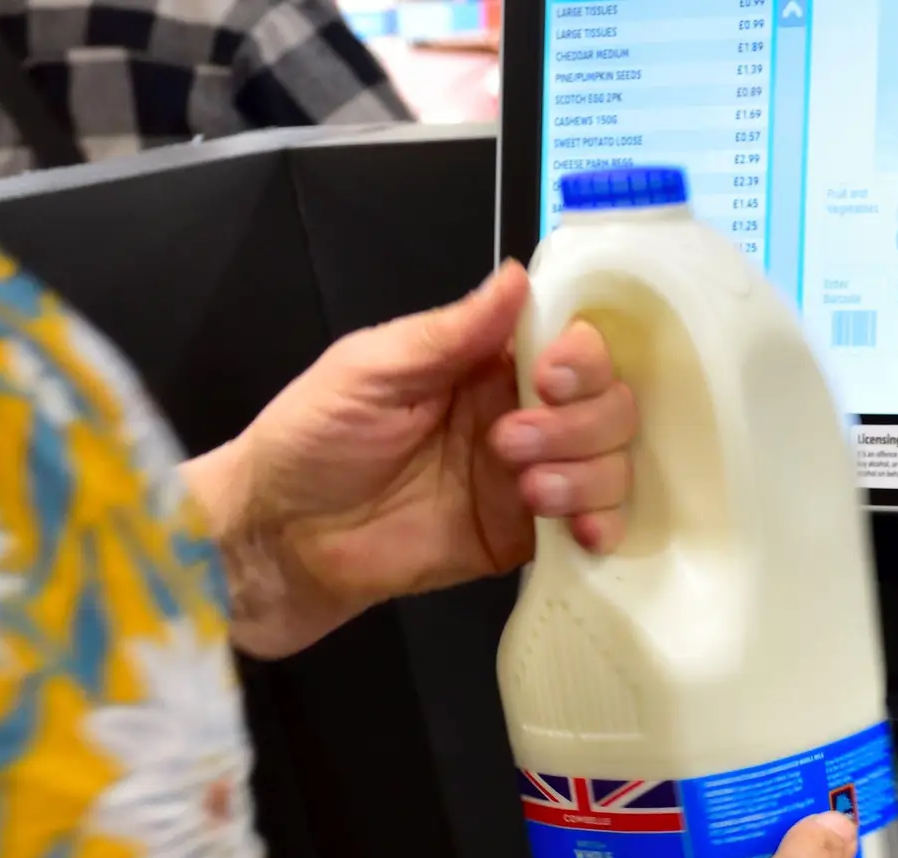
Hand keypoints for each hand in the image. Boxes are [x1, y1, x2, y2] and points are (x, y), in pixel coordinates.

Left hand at [182, 263, 635, 660]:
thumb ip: (449, 332)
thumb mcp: (370, 368)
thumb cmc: (312, 440)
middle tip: (511, 444)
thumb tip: (518, 277)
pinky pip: (598, 526)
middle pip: (608, 405)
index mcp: (484, 364)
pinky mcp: (529, 538)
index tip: (550, 377)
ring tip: (528, 491)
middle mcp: (521, 415)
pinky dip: (605, 525)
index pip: (571, 345)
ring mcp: (531, 479)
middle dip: (579, 423)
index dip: (582, 357)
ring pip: (612, 464)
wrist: (286, 539)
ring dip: (587, 475)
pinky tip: (578, 532)